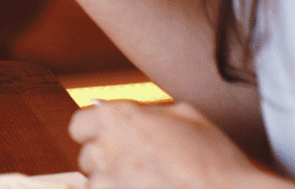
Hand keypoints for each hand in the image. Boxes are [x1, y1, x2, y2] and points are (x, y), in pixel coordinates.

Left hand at [69, 101, 267, 188]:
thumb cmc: (214, 160)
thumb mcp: (185, 116)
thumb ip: (149, 113)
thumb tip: (135, 115)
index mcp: (117, 118)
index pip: (80, 124)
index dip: (96, 133)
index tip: (111, 140)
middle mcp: (104, 149)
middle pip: (88, 157)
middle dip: (107, 162)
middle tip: (138, 168)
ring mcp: (107, 183)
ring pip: (97, 185)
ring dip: (115, 185)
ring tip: (148, 184)